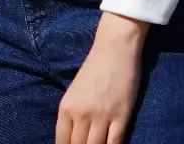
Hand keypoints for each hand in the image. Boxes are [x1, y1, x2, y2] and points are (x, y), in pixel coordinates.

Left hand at [56, 12, 146, 143]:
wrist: (115, 48)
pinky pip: (115, 143)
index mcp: (66, 107)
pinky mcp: (121, 116)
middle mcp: (81, 114)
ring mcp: (101, 116)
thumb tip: (73, 138)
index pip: (62, 142)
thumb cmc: (94, 68)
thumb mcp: (74, 92)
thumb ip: (72, 115)